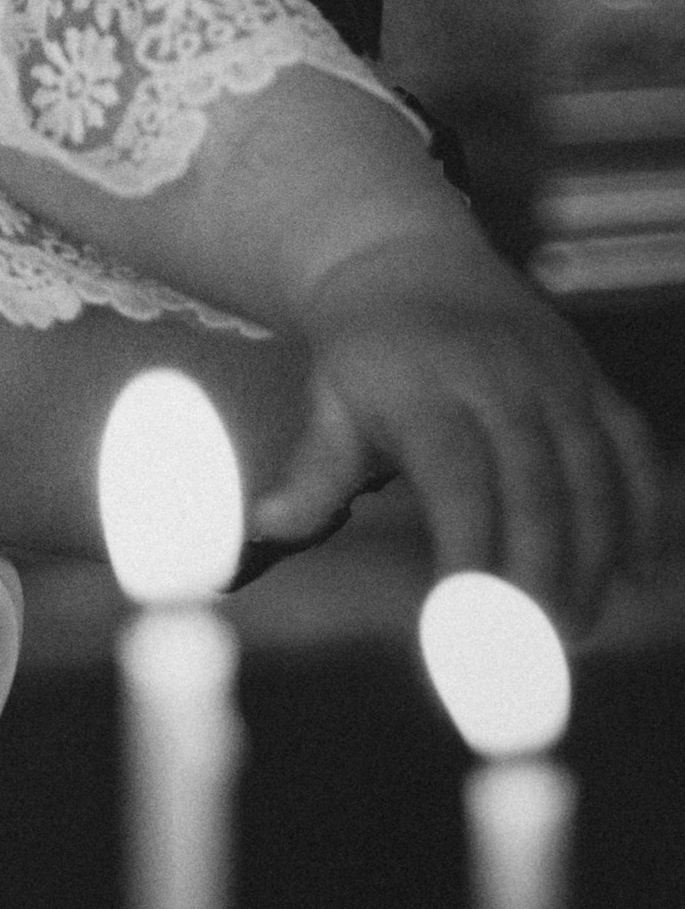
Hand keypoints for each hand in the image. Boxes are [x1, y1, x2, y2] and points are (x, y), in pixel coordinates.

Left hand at [250, 230, 661, 624]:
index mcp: (426, 389)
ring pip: (593, 477)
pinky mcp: (589, 377)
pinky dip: (644, 508)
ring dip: (593, 560)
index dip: (470, 557)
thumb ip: (311, 471)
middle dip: (540, 579)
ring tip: (575, 631)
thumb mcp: (326, 402)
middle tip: (533, 653)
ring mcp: (553, 375)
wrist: (406, 256)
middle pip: (537, 491)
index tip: (466, 628)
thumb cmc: (360, 353)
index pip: (459, 484)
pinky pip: (631, 446)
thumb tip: (264, 528)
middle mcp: (499, 379)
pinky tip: (642, 572)